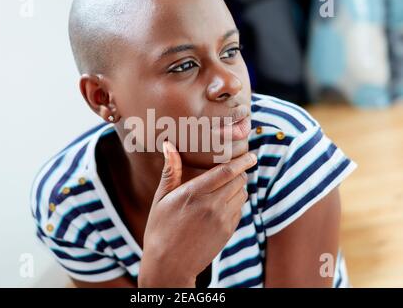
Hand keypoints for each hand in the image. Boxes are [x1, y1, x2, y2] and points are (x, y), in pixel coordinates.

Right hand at [138, 141, 256, 286]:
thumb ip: (170, 171)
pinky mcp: (227, 232)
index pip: (227, 171)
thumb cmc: (160, 229)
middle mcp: (212, 206)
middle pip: (238, 180)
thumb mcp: (161, 199)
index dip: (242, 160)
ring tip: (226, 186)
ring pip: (242, 194)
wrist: (169, 265)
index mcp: (194, 194)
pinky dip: (236, 202)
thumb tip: (168, 145)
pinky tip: (222, 204)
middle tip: (236, 167)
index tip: (250, 154)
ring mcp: (222, 220)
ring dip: (238, 186)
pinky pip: (239, 210)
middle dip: (240, 171)